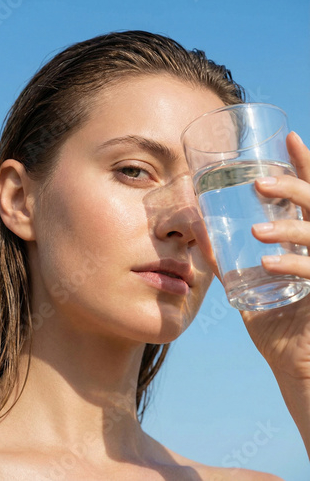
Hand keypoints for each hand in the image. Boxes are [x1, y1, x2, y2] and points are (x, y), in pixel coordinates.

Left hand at [240, 131, 309, 455]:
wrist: (296, 364)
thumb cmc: (275, 323)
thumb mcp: (252, 288)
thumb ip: (232, 265)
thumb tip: (202, 245)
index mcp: (305, 241)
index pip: (309, 195)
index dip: (304, 165)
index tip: (290, 137)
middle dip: (295, 186)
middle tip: (261, 182)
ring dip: (288, 227)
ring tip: (257, 230)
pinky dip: (291, 264)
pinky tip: (267, 263)